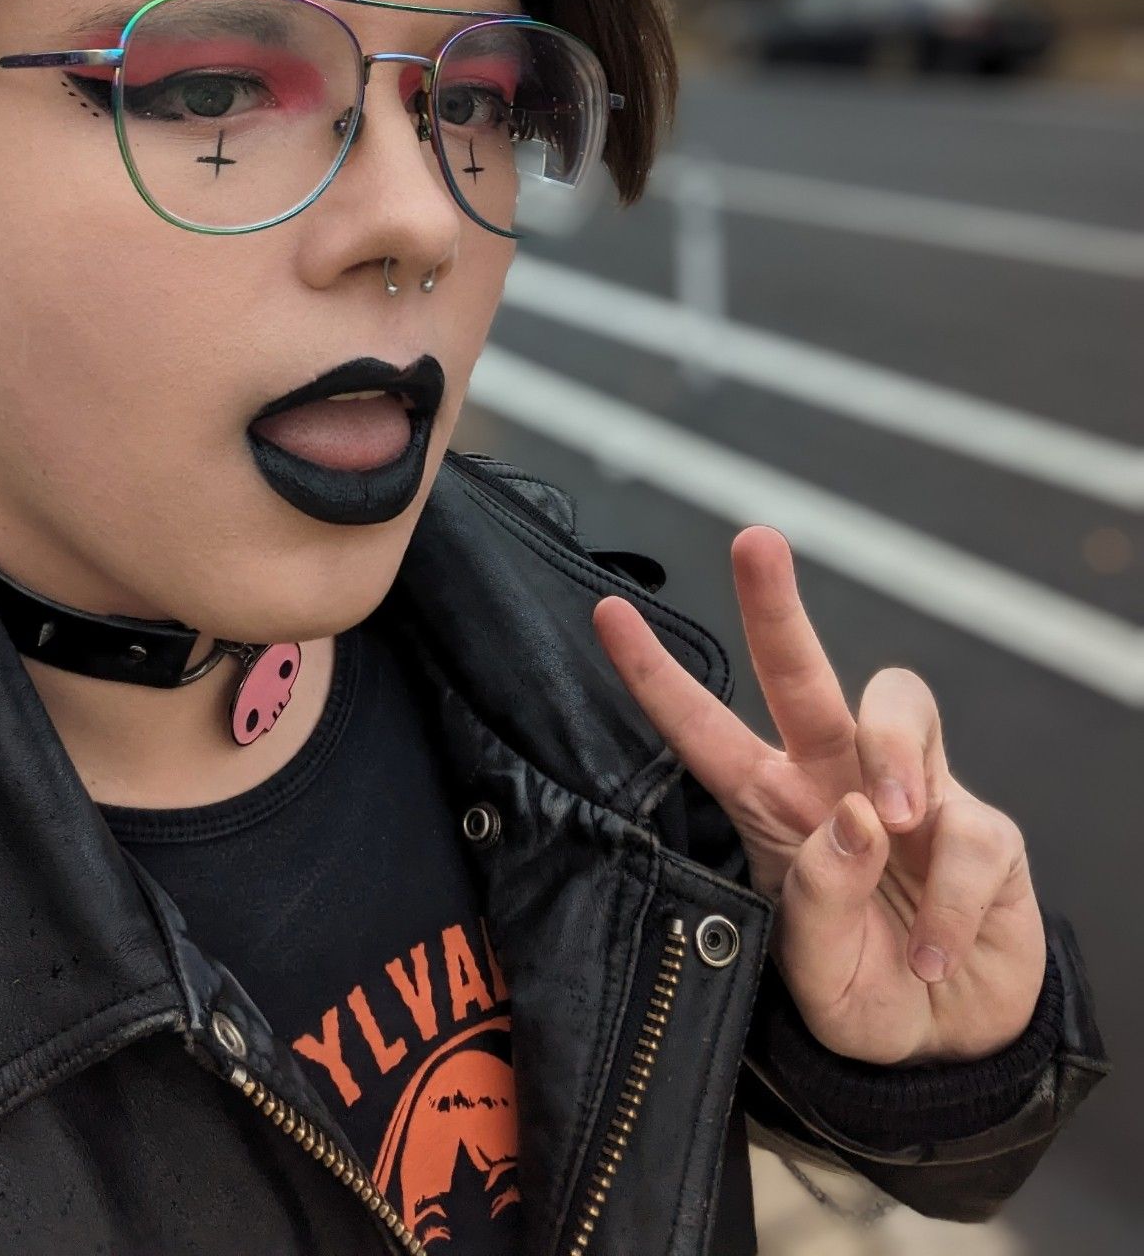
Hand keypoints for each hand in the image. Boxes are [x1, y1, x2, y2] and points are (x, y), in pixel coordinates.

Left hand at [593, 526, 1046, 1065]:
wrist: (950, 1047)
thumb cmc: (865, 994)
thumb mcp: (817, 980)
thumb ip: (817, 904)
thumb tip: (855, 817)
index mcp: (772, 806)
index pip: (705, 731)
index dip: (656, 676)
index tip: (607, 614)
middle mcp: (835, 779)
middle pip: (802, 672)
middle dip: (774, 605)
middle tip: (754, 543)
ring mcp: (914, 795)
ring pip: (898, 701)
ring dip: (891, 754)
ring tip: (889, 824)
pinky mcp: (983, 827)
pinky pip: (970, 830)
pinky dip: (953, 901)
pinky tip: (934, 950)